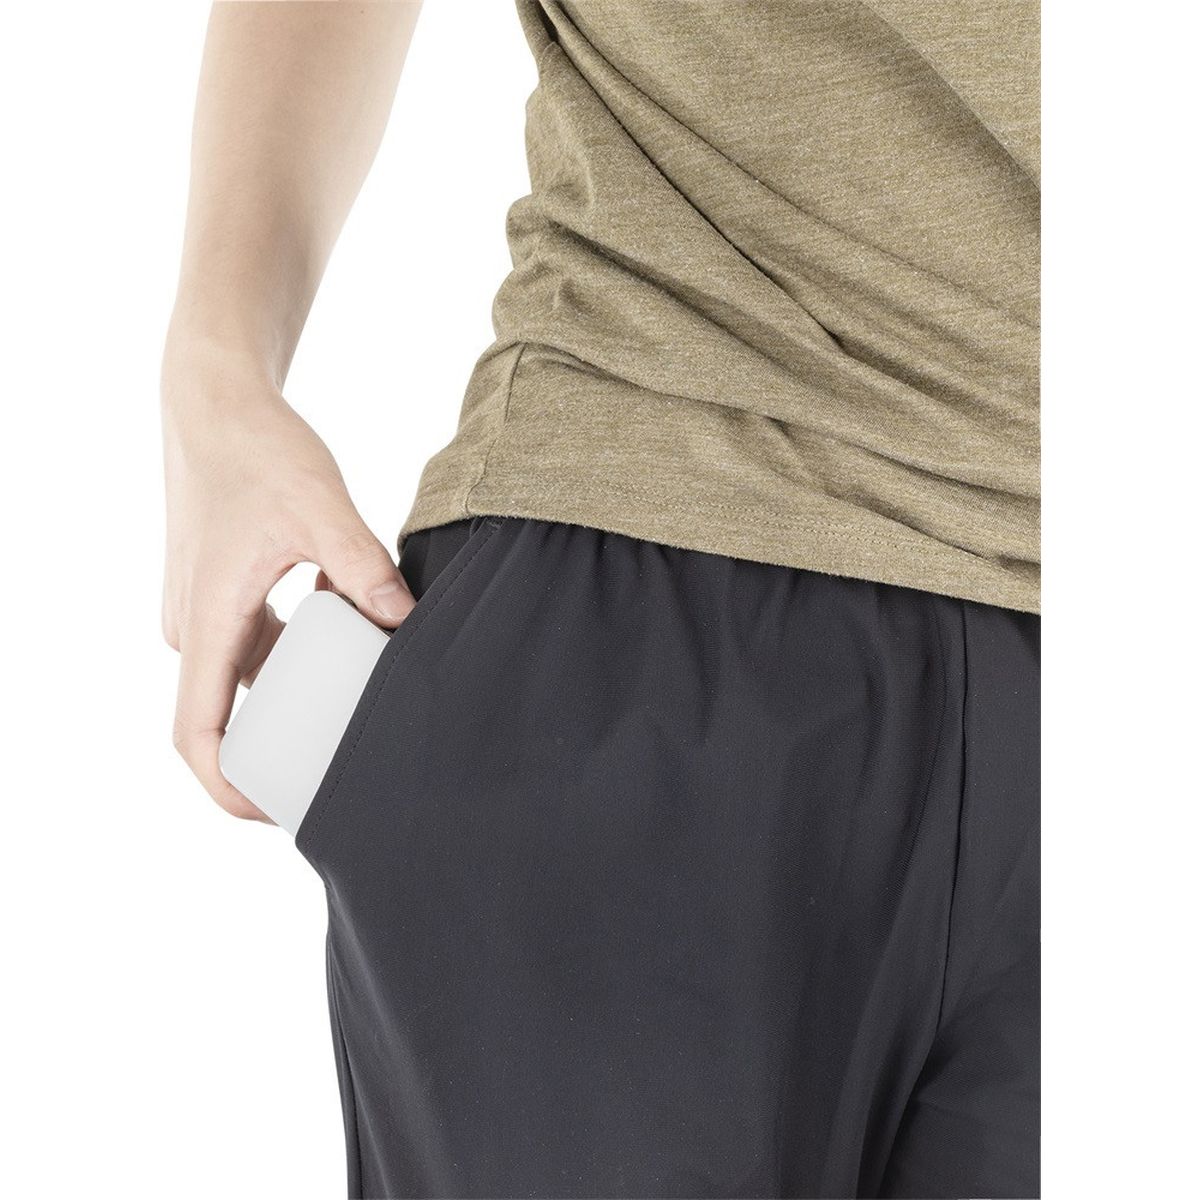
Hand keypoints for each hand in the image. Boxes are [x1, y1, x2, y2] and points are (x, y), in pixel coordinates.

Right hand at [161, 348, 413, 819]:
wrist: (215, 399)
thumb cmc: (256, 447)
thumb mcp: (320, 508)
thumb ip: (363, 567)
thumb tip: (405, 620)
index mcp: (207, 622)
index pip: (198, 733)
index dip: (228, 786)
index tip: (272, 812)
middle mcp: (196, 626)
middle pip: (232, 711)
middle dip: (285, 738)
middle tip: (346, 753)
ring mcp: (206, 608)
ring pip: (252, 672)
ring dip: (300, 684)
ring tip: (358, 687)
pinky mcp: (223, 589)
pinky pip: (260, 639)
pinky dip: (300, 642)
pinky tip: (346, 616)